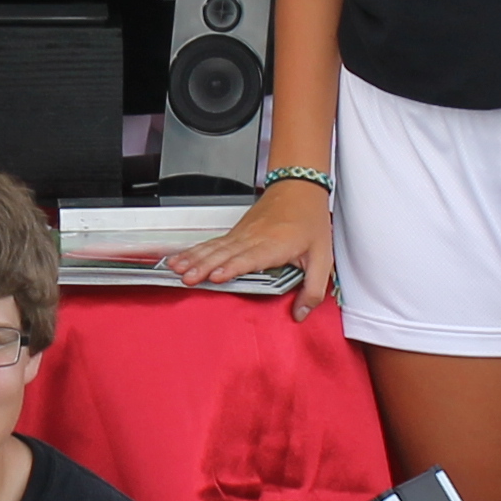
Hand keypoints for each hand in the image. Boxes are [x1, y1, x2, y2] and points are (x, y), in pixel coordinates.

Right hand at [162, 180, 333, 318]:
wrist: (299, 188)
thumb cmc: (309, 219)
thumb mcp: (323, 257)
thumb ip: (314, 288)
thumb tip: (301, 313)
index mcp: (274, 245)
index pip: (249, 258)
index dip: (231, 267)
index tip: (215, 277)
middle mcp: (253, 239)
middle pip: (224, 253)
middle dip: (203, 266)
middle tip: (187, 278)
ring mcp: (241, 234)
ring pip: (214, 247)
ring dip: (194, 258)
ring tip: (177, 269)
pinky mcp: (236, 232)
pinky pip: (212, 243)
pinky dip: (195, 251)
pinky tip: (181, 257)